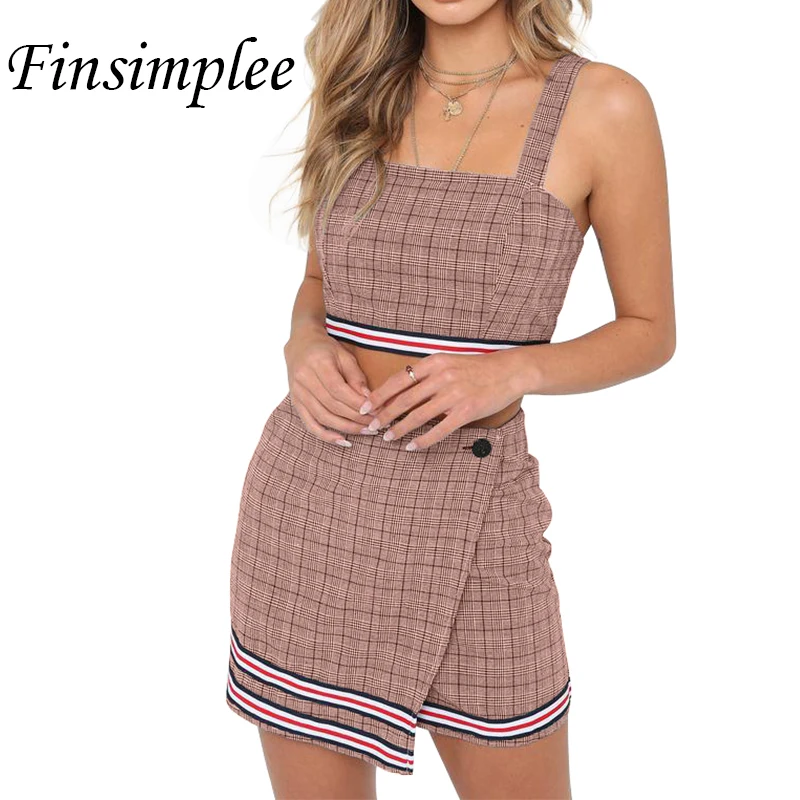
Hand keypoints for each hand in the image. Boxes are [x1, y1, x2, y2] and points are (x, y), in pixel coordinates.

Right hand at [284, 328, 377, 446]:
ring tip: (365, 431)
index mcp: (318, 364)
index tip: (375, 411)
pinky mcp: (296, 403)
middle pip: (332, 405)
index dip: (357, 403)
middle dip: (356, 418)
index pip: (339, 390)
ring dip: (346, 428)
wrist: (300, 344)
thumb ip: (356, 377)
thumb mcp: (344, 355)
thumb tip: (369, 400)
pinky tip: (342, 440)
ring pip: (323, 417)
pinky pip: (310, 424)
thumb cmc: (326, 349)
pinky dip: (325, 435)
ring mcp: (298, 393)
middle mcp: (304, 380)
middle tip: (375, 424)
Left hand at [358, 350, 522, 450]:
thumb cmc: (477, 368)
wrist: (509, 371)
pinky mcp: (467, 411)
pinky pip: (439, 430)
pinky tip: (412, 447)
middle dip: (384, 416)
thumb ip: (427, 374)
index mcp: (435, 362)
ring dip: (400, 429)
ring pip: (418, 416)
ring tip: (389, 438)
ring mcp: (454, 395)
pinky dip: (423, 440)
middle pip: (404, 400)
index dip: (379, 396)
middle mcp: (442, 377)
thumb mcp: (449, 362)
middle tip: (371, 427)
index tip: (365, 407)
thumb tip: (400, 391)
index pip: (398, 380)